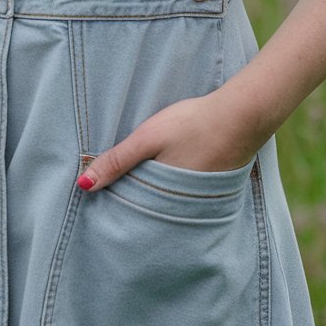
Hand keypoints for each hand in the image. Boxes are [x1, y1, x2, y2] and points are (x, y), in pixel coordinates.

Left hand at [75, 89, 263, 191]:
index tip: (101, 203)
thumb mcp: (147, 139)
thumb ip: (116, 161)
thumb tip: (83, 185)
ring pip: (168, 202)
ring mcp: (200, 197)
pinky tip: (171, 176)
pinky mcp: (213, 186)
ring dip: (155, 197)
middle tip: (116, 200)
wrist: (242, 115)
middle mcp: (182, 204)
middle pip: (150, 209)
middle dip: (135, 206)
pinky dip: (175, 189)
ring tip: (141, 187)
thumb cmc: (192, 124)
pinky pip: (186, 194)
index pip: (132, 210)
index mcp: (162, 196)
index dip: (118, 205)